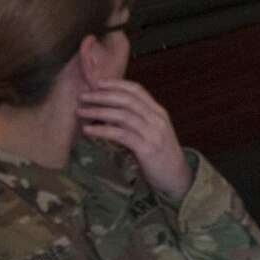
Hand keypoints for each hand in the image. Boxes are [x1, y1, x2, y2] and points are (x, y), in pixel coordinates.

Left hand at [78, 79, 190, 199]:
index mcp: (159, 112)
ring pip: (122, 115)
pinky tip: (88, 131)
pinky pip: (121, 135)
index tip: (97, 83)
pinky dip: (102, 131)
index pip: (137, 90)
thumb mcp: (153, 132)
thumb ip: (138, 120)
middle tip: (83, 96)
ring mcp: (153, 133)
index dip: (116, 84)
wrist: (178, 177)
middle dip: (102, 96)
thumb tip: (110, 111)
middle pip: (127, 100)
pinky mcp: (147, 148)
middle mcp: (157, 119)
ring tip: (81, 112)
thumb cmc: (161, 155)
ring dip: (98, 112)